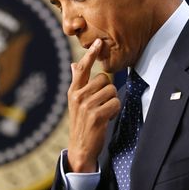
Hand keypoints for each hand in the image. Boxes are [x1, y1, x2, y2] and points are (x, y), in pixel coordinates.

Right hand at [67, 38, 120, 172]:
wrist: (80, 147)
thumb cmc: (81, 122)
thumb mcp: (75, 102)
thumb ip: (77, 83)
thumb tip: (73, 65)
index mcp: (73, 91)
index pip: (82, 68)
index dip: (90, 54)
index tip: (97, 42)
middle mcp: (78, 96)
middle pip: (104, 79)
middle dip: (107, 90)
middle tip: (101, 104)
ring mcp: (86, 106)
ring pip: (111, 90)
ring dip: (112, 102)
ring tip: (103, 112)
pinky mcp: (96, 116)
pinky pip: (115, 103)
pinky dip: (115, 110)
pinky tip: (106, 118)